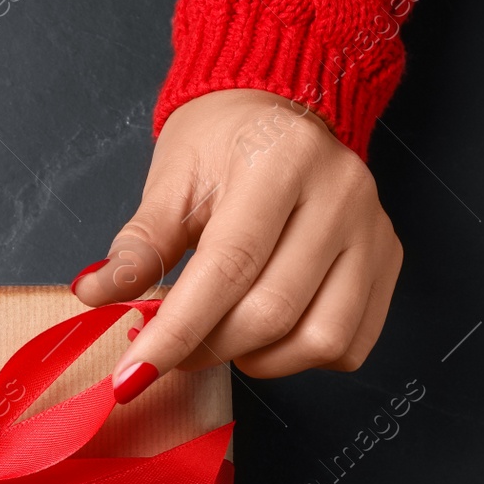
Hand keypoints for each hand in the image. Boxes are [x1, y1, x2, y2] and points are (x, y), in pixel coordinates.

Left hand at [70, 89, 401, 402]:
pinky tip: (268, 333)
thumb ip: (138, 246)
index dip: (176, 332)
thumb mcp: (170, 181)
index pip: (227, 268)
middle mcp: (341, 194)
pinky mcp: (388, 260)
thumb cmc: (222, 144)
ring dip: (258, 360)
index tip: (134, 374)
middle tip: (171, 349)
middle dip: (208, 348)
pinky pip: (349, 343)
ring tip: (223, 335)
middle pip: (272, 312)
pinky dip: (300, 357)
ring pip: (320, 338)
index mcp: (280, 161)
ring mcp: (373, 229)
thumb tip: (95, 296)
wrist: (280, 109)